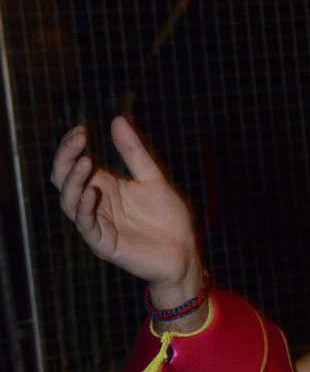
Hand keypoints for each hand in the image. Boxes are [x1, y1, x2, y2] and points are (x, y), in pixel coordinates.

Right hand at [50, 116, 201, 305]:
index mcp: (102, 187)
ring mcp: (97, 224)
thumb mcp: (152, 178)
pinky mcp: (104, 244)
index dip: (71, 147)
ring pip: (69, 202)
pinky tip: (91, 192)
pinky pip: (86, 225)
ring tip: (85, 161)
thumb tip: (117, 120)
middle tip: (78, 140)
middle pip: (63, 180)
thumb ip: (134, 153)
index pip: (73, 164)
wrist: (184, 251)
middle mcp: (94, 204)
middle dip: (66, 158)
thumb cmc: (168, 217)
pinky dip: (85, 208)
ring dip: (74, 181)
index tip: (81, 129)